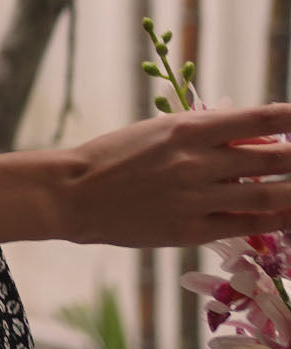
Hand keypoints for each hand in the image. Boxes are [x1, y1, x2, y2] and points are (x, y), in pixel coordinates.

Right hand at [62, 103, 290, 246]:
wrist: (79, 192)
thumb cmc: (118, 154)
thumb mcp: (160, 131)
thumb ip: (207, 133)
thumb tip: (260, 139)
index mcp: (187, 129)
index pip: (255, 119)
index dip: (289, 118)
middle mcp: (197, 161)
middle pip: (269, 158)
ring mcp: (195, 198)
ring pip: (265, 195)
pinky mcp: (190, 230)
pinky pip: (244, 226)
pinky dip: (273, 221)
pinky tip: (288, 215)